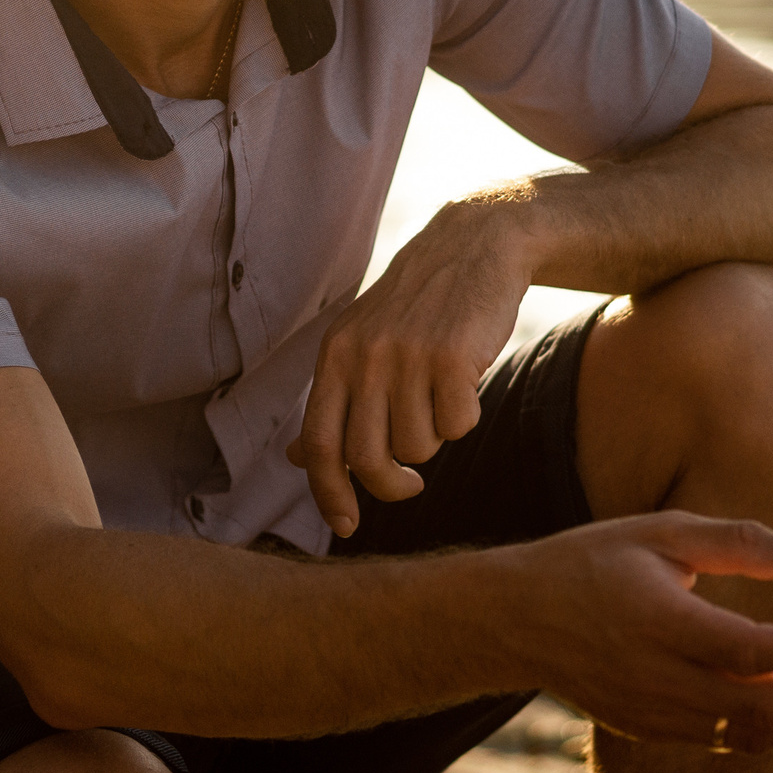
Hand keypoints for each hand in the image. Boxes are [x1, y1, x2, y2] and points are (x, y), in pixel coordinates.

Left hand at [288, 202, 523, 534]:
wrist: (476, 244)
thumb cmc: (418, 307)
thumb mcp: (361, 342)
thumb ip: (332, 400)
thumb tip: (296, 459)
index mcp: (334, 357)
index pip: (319, 445)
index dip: (329, 494)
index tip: (346, 527)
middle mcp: (364, 357)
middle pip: (367, 460)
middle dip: (391, 487)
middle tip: (411, 485)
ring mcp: (407, 355)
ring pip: (418, 447)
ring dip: (434, 437)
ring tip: (440, 397)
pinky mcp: (453, 357)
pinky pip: (458, 426)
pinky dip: (466, 416)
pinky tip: (466, 382)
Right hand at [506, 513, 772, 751]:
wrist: (513, 620)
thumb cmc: (590, 562)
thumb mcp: (659, 532)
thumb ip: (739, 542)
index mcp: (659, 624)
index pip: (754, 653)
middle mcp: (658, 680)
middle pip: (764, 707)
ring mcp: (654, 715)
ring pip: (751, 734)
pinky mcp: (651, 731)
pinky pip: (727, 741)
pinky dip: (772, 725)